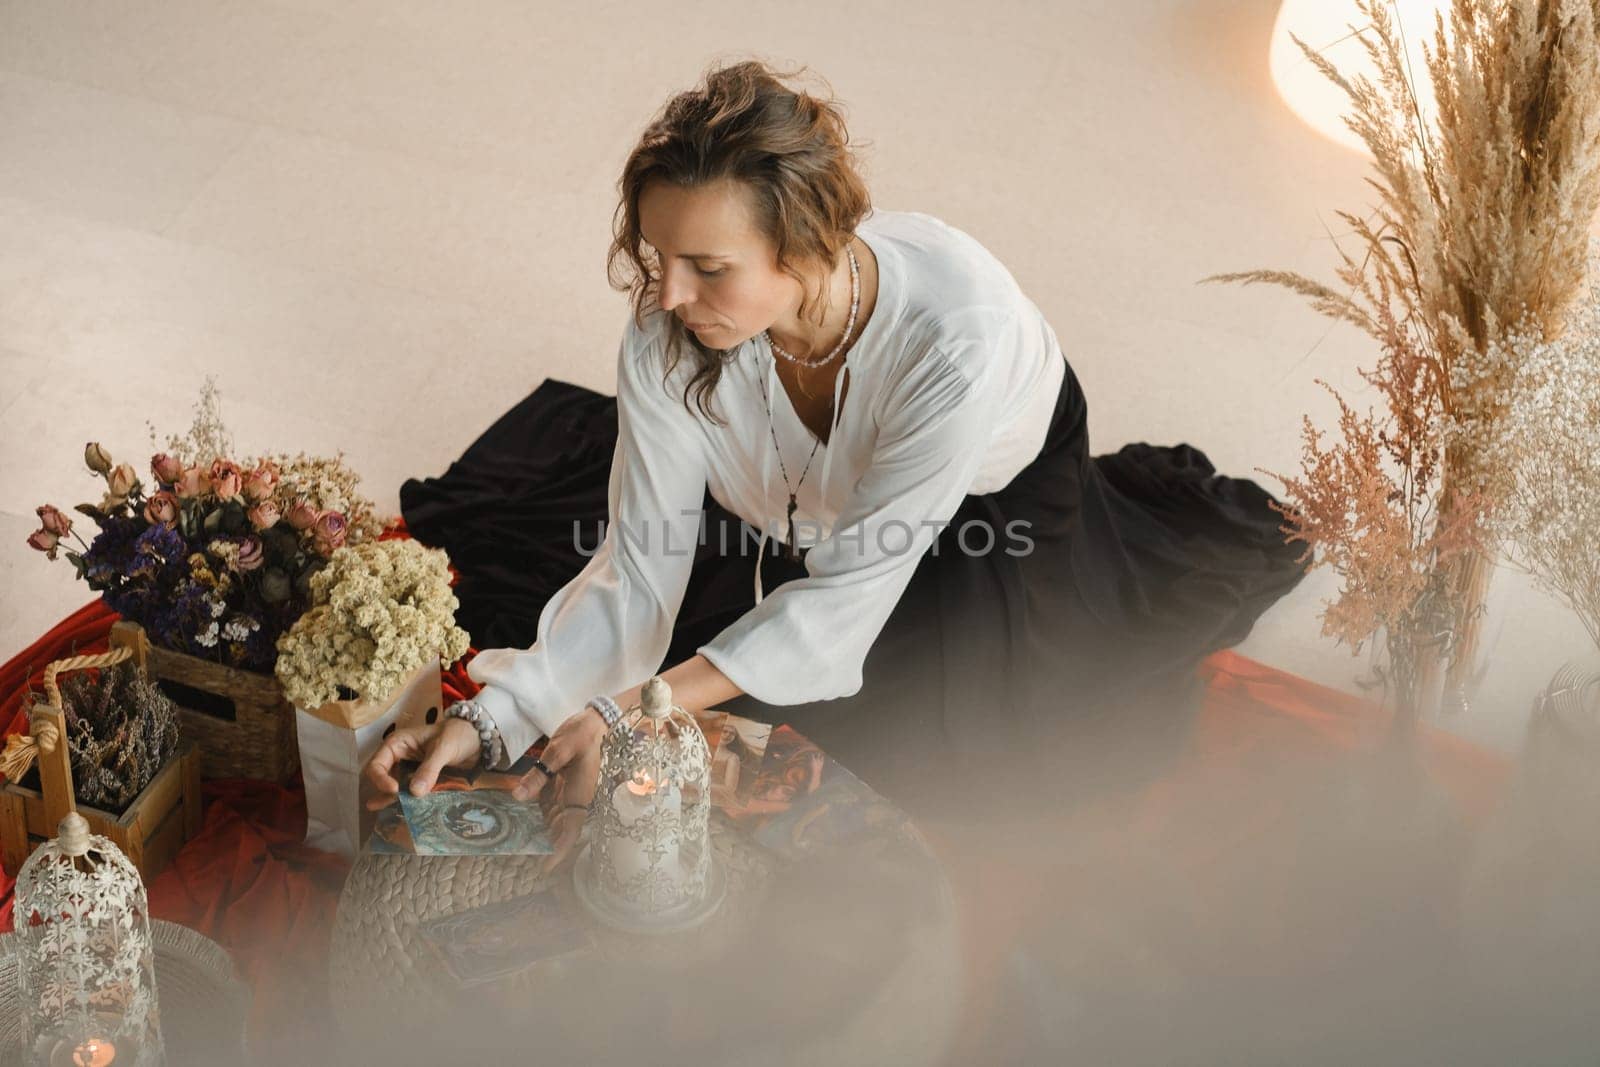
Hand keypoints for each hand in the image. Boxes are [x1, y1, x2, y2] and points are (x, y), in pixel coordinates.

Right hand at [363, 717, 480, 809]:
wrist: (477, 739)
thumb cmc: (458, 734)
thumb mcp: (444, 748)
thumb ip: (430, 768)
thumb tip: (414, 792)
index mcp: (397, 744)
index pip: (377, 764)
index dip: (381, 779)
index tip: (395, 791)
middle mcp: (398, 758)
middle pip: (381, 779)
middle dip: (385, 792)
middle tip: (395, 804)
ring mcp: (407, 771)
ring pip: (393, 789)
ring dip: (394, 801)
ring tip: (394, 813)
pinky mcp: (418, 781)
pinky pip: (408, 793)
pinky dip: (407, 802)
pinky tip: (405, 813)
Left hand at [512, 706, 606, 874]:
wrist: (596, 721)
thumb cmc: (583, 734)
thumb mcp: (559, 751)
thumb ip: (539, 774)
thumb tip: (518, 797)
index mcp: (580, 794)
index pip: (571, 829)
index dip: (560, 850)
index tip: (546, 867)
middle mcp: (575, 798)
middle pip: (558, 830)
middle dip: (543, 846)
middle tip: (519, 860)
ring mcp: (567, 792)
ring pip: (550, 820)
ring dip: (536, 831)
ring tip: (514, 843)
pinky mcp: (559, 784)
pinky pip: (545, 805)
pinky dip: (532, 814)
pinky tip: (516, 819)